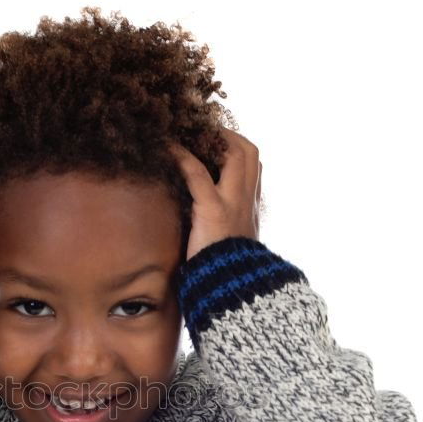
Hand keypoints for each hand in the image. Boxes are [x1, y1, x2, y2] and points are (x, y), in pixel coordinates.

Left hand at [169, 127, 261, 261]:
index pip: (254, 168)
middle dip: (228, 136)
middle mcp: (247, 202)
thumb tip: (209, 227)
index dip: (237, 151)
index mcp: (251, 210)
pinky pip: (198, 173)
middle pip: (249, 152)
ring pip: (235, 154)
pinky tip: (168, 147)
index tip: (218, 143)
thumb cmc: (225, 273)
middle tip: (204, 131)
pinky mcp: (213, 209)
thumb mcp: (229, 248)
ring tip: (188, 133)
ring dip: (211, 139)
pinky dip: (183, 156)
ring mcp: (232, 203)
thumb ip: (225, 231)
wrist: (230, 289)